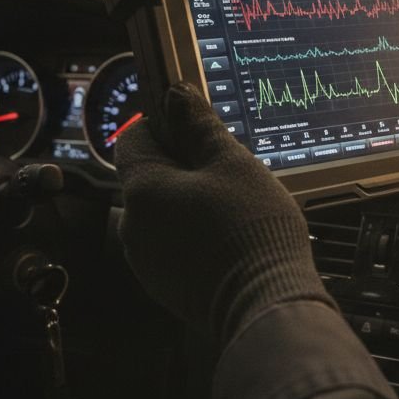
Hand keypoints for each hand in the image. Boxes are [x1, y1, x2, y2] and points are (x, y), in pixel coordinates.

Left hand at [115, 83, 333, 345]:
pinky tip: (230, 237)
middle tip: (228, 170)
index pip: (134, 138)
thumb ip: (199, 127)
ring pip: (163, 213)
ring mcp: (147, 262)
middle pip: (150, 178)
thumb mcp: (232, 163)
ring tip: (235, 207)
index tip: (197, 128)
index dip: (165, 125)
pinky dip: (195, 235)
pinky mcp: (166, 287)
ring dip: (190, 203)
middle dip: (185, 168)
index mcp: (141, 190)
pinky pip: (174, 246)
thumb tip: (177, 94)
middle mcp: (133, 227)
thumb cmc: (251, 229)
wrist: (266, 303)